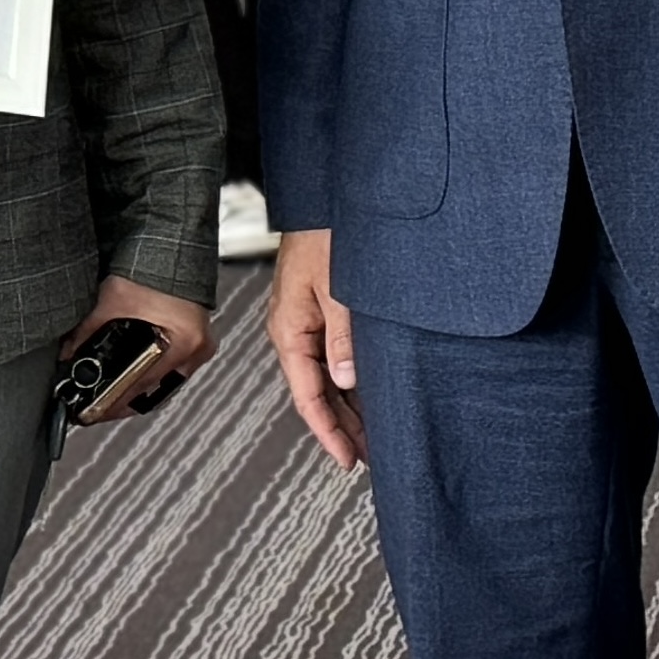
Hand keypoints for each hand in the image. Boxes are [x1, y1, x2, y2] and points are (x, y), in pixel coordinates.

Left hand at [59, 273, 212, 419]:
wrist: (173, 244)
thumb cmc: (153, 266)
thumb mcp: (114, 300)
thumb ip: (88, 329)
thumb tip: (67, 353)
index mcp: (184, 340)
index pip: (143, 384)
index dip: (115, 402)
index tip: (96, 412)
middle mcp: (197, 347)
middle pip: (157, 388)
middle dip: (126, 401)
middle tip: (100, 411)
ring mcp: (200, 343)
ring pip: (165, 381)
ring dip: (139, 388)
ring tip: (112, 398)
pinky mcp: (196, 337)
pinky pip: (172, 367)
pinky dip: (151, 372)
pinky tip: (133, 377)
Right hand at [266, 226, 363, 471]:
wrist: (322, 199)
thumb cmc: (324, 233)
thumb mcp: (338, 287)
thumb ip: (342, 335)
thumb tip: (346, 380)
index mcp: (289, 330)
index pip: (307, 395)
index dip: (328, 431)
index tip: (345, 460)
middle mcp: (294, 332)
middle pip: (316, 394)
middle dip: (340, 429)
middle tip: (367, 459)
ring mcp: (306, 325)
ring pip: (325, 380)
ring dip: (347, 409)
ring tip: (370, 439)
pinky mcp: (319, 314)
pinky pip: (331, 359)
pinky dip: (349, 383)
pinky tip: (366, 398)